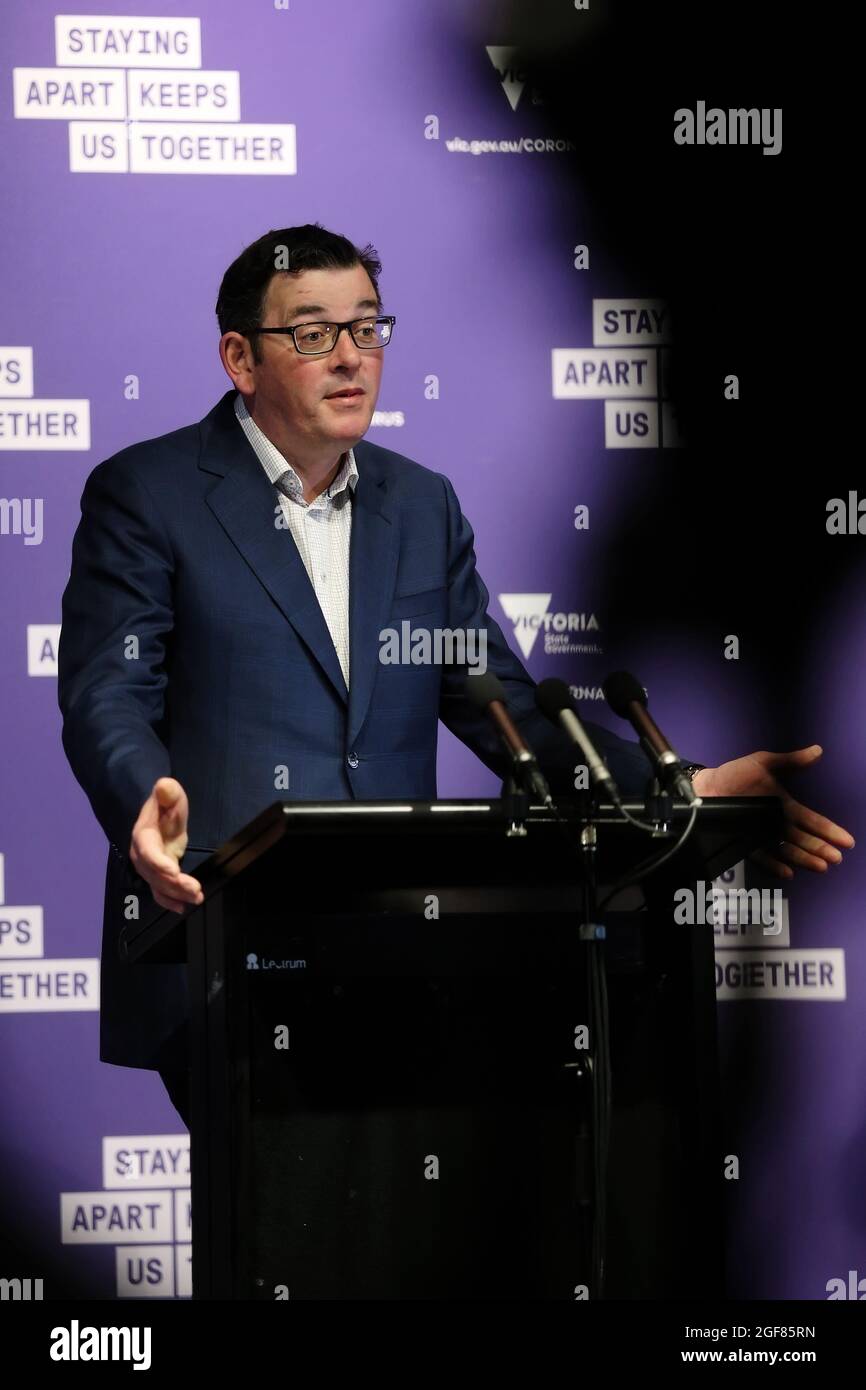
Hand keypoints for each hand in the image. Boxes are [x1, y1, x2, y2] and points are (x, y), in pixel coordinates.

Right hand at [129, 776, 203, 913]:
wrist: (159, 816)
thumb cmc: (165, 805)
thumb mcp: (169, 794)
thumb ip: (168, 792)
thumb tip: (164, 785)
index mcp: (143, 835)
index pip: (148, 852)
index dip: (159, 863)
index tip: (174, 871)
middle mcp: (142, 855)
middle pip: (154, 874)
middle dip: (174, 884)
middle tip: (195, 889)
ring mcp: (149, 867)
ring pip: (159, 885)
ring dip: (177, 894)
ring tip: (196, 898)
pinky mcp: (157, 875)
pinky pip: (160, 892)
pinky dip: (169, 901)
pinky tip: (182, 908)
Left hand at [693, 746, 854, 878]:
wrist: (706, 786)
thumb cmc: (735, 774)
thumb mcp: (763, 763)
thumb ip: (790, 761)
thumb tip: (818, 750)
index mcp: (784, 807)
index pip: (812, 820)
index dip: (829, 830)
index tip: (847, 841)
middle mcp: (776, 824)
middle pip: (803, 840)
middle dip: (820, 849)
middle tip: (835, 858)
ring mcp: (761, 835)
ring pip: (787, 851)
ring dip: (804, 859)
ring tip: (820, 866)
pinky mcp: (745, 843)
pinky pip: (762, 857)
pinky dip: (775, 865)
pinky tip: (788, 872)